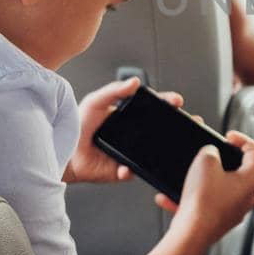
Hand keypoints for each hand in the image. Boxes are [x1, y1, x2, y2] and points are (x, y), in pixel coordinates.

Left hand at [63, 79, 183, 182]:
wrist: (64, 152)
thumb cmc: (77, 125)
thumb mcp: (96, 101)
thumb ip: (114, 91)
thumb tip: (134, 82)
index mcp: (129, 116)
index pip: (154, 107)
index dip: (167, 103)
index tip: (177, 100)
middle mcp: (133, 135)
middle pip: (160, 130)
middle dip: (177, 127)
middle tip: (189, 122)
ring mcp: (130, 153)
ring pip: (152, 153)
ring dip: (162, 153)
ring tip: (165, 150)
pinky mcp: (120, 171)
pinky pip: (130, 172)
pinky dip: (128, 171)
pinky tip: (125, 168)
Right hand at [164, 131, 253, 244]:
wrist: (191, 235)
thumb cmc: (202, 204)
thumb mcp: (205, 161)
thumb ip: (211, 151)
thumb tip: (210, 154)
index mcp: (249, 181)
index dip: (244, 140)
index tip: (230, 137)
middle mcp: (244, 198)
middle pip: (238, 171)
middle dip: (219, 161)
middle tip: (207, 157)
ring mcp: (232, 211)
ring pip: (218, 188)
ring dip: (202, 181)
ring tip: (188, 178)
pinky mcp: (217, 221)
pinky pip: (205, 204)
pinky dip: (191, 198)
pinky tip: (174, 197)